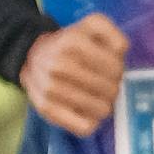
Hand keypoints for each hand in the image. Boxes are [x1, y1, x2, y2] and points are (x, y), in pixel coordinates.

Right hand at [21, 12, 126, 136]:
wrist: (32, 56)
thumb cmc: (70, 43)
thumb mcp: (92, 26)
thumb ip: (113, 33)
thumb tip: (121, 51)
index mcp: (74, 42)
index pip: (116, 68)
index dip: (118, 69)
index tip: (110, 68)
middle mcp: (60, 65)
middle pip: (111, 90)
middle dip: (112, 87)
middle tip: (103, 83)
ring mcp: (51, 89)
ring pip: (102, 110)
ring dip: (104, 104)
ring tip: (96, 95)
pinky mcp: (47, 109)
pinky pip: (85, 127)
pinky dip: (91, 120)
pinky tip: (86, 109)